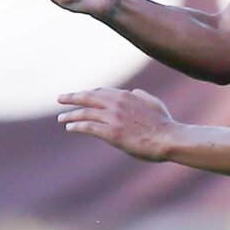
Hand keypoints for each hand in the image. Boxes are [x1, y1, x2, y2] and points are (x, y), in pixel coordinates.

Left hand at [57, 88, 174, 161]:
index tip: (80, 95)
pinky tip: (70, 127)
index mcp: (127, 96)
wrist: (168, 138)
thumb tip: (132, 91)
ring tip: (61, 118)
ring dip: (71, 114)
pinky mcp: (111, 133)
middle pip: (88, 97)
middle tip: (61, 98)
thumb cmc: (164, 123)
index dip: (89, 93)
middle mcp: (117, 104)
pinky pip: (88, 126)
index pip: (101, 92)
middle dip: (72, 97)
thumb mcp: (153, 103)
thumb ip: (141, 95)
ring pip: (85, 112)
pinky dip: (77, 125)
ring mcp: (113, 118)